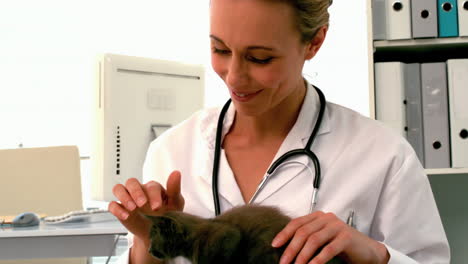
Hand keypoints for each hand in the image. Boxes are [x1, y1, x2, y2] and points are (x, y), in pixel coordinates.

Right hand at [108, 170, 184, 240]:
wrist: (158, 233)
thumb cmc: (168, 215)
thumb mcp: (175, 203)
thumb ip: (174, 189)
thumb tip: (176, 173)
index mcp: (153, 188)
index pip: (151, 186)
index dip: (153, 195)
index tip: (157, 207)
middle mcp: (140, 191)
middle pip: (131, 182)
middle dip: (136, 192)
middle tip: (142, 204)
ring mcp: (129, 199)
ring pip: (119, 188)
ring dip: (124, 197)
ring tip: (132, 208)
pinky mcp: (121, 209)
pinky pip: (112, 205)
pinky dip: (117, 209)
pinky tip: (125, 216)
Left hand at [271, 211, 389, 263]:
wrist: (367, 250)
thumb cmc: (342, 246)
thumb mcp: (322, 239)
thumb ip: (307, 238)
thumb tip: (285, 248)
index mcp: (318, 217)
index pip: (296, 223)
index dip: (284, 234)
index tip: (274, 245)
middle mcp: (326, 218)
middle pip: (303, 232)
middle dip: (291, 249)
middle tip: (283, 262)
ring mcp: (337, 226)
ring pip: (313, 240)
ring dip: (302, 256)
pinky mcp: (346, 237)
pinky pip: (328, 249)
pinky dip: (318, 260)